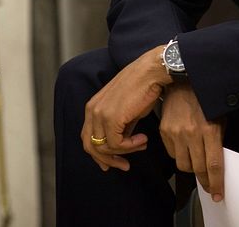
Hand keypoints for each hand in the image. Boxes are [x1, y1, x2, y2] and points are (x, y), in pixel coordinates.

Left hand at [81, 46, 170, 171]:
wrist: (150, 73)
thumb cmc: (142, 89)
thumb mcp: (126, 112)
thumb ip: (120, 129)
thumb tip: (121, 146)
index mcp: (93, 108)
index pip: (87, 138)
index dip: (98, 155)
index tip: (112, 163)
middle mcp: (92, 110)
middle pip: (90, 146)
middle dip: (108, 160)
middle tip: (125, 165)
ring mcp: (100, 114)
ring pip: (104, 147)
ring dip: (125, 152)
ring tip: (141, 145)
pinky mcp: (111, 117)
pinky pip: (117, 143)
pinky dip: (131, 146)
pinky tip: (144, 139)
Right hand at [159, 82, 224, 200]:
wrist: (183, 79)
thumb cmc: (205, 98)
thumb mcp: (219, 118)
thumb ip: (217, 140)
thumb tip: (215, 163)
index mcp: (209, 130)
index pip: (213, 165)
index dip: (216, 183)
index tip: (218, 194)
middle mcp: (191, 133)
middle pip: (197, 169)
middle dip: (205, 181)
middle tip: (209, 186)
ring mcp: (175, 132)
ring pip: (182, 164)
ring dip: (190, 168)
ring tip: (196, 164)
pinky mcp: (164, 130)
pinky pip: (171, 153)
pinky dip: (178, 155)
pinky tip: (184, 148)